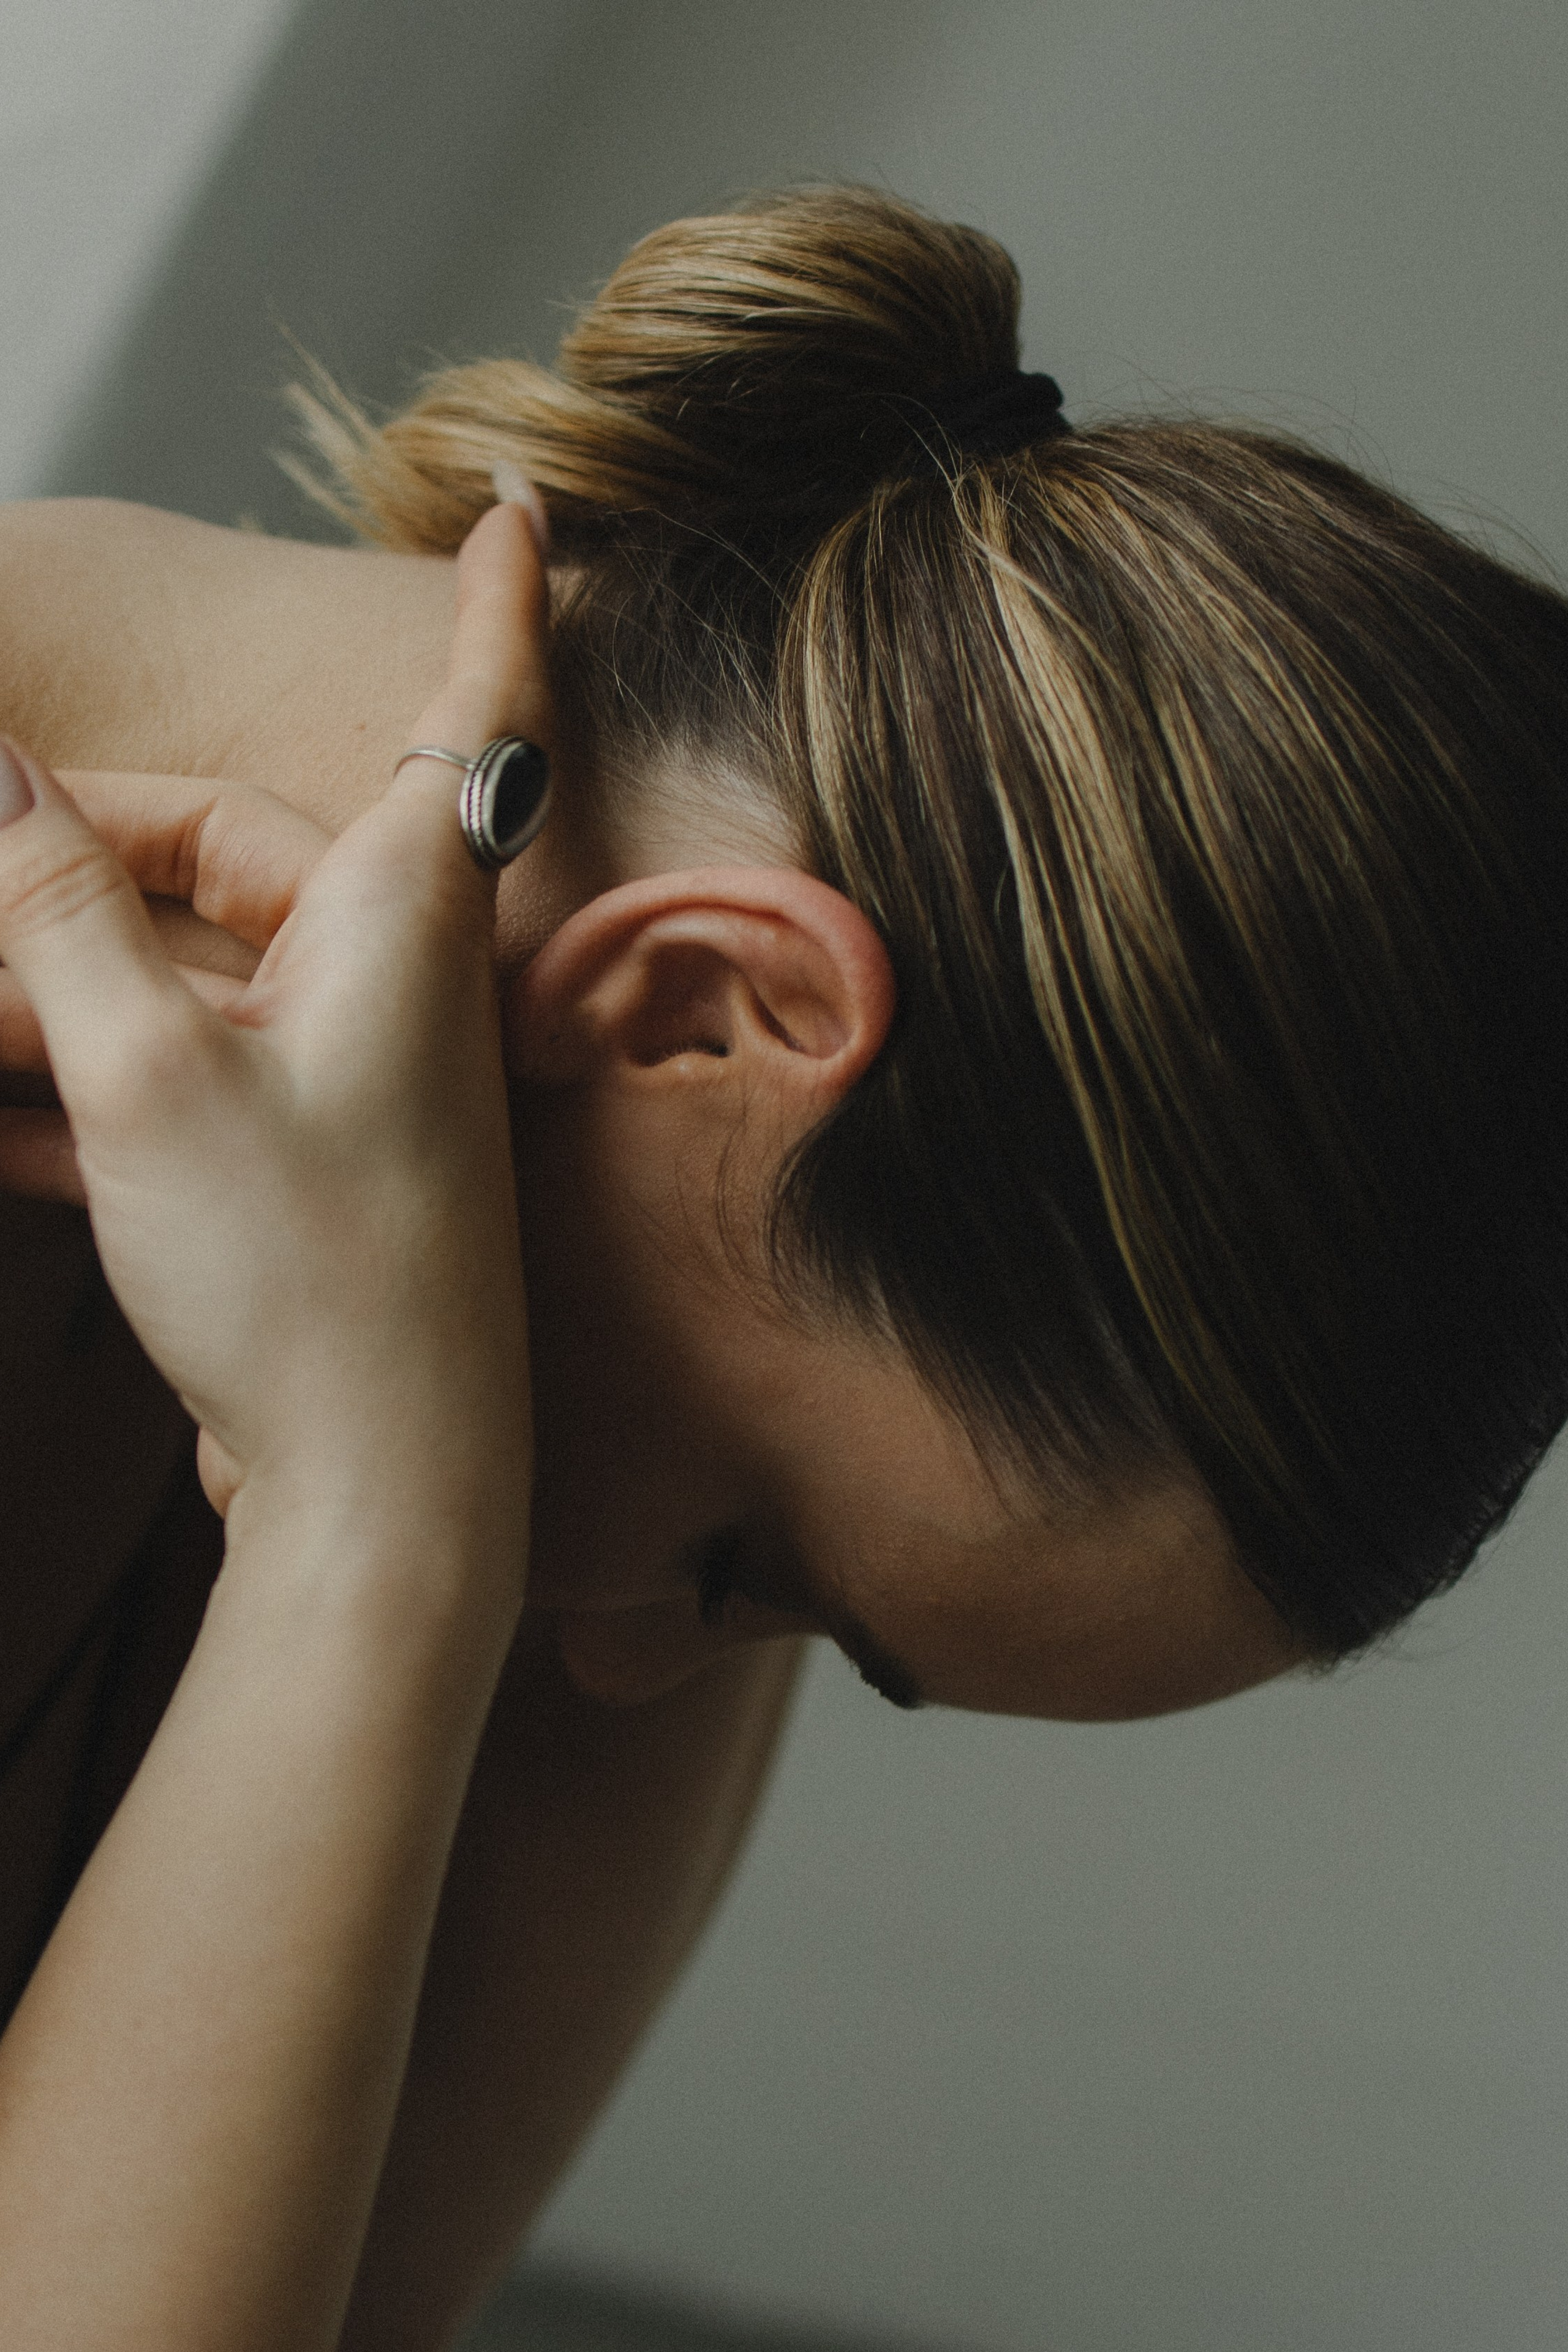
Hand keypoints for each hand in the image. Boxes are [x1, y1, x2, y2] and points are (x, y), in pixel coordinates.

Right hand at [0, 502, 544, 1536]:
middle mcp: (395, 981)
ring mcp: (352, 1076)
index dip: (493, 603)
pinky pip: (182, 1077)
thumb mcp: (144, 1069)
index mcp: (407, 919)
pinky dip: (84, 1082)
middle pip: (222, 853)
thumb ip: (57, 906)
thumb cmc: (306, 1282)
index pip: (474, 711)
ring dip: (48, 987)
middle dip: (62, 866)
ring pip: (179, 974)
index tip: (515, 504)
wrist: (380, 1498)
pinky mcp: (309, 1165)